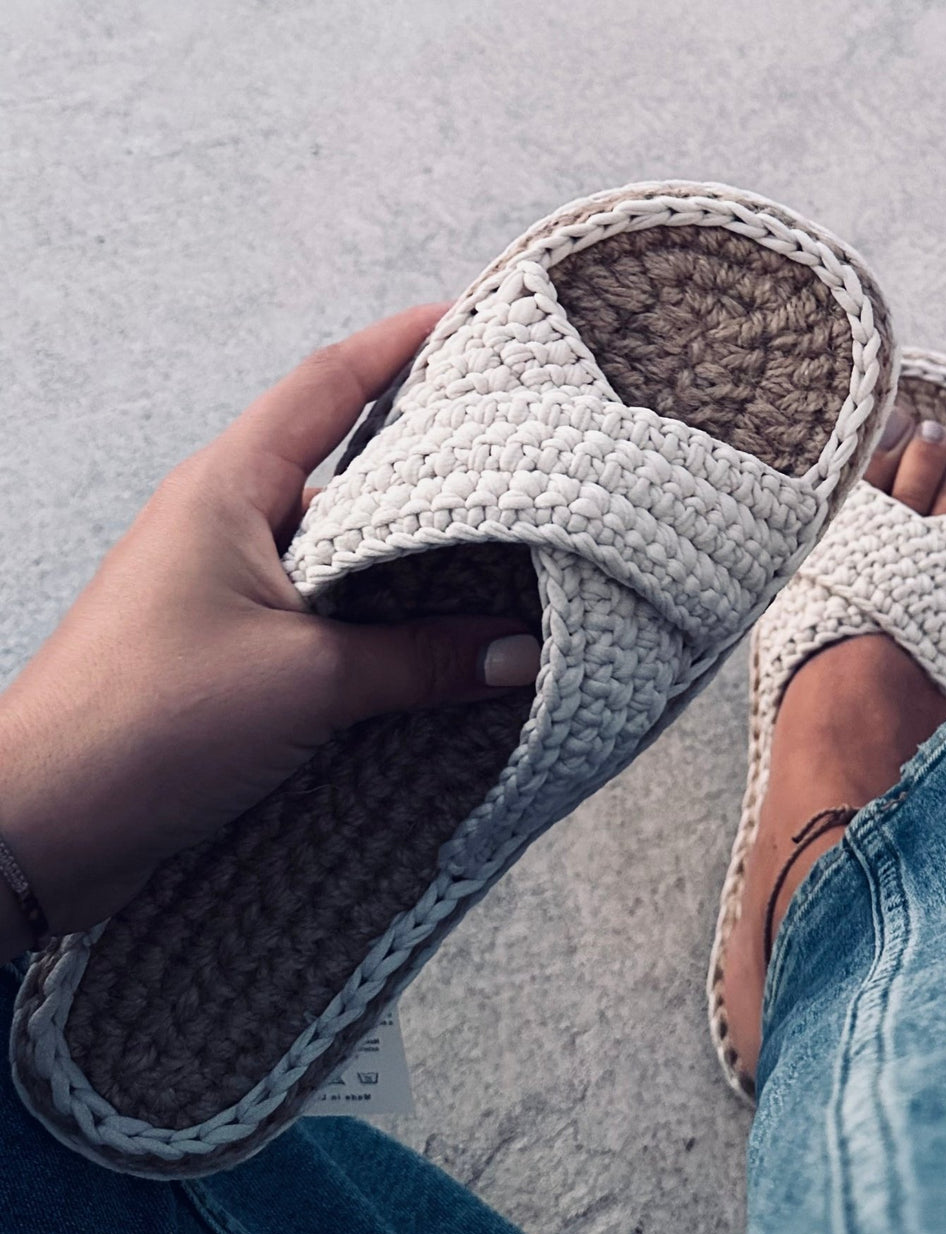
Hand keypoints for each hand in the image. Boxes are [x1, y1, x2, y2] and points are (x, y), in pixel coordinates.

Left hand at [0, 305, 540, 961]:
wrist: (41, 825)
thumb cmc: (145, 726)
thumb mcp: (305, 682)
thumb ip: (421, 660)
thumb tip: (522, 653)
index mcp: (228, 490)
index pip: (329, 384)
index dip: (404, 343)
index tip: (477, 320)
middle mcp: (226, 522)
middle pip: (346, 457)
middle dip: (431, 445)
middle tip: (518, 443)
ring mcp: (229, 585)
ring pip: (342, 540)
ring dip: (413, 542)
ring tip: (505, 543)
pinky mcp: (235, 647)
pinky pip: (330, 607)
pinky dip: (387, 612)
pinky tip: (443, 636)